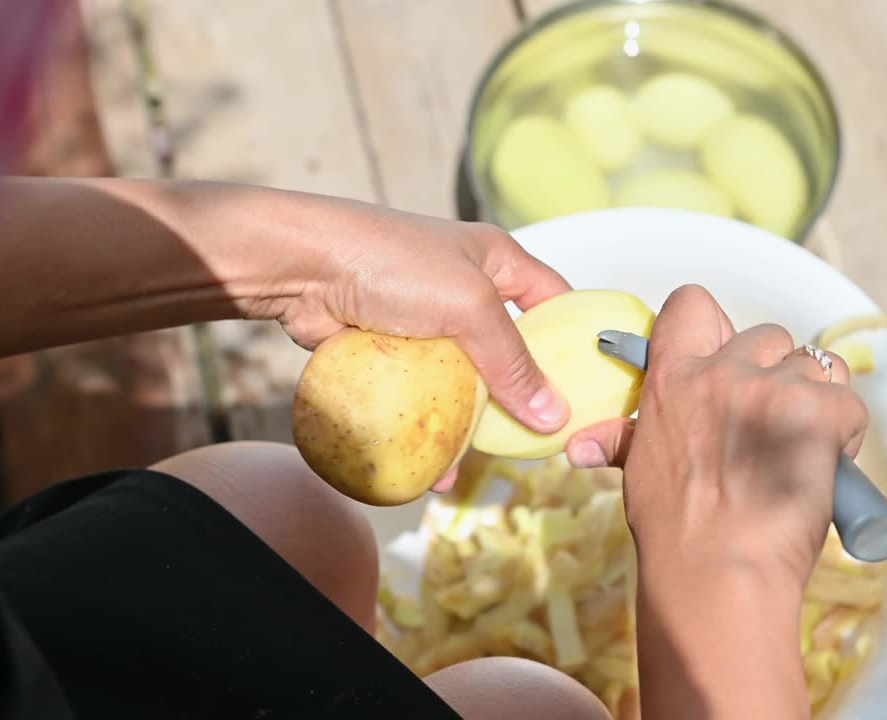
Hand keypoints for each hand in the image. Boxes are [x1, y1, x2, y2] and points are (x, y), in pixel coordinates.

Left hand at [260, 199, 571, 436]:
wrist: (299, 267)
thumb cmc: (392, 265)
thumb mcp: (469, 307)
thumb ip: (512, 362)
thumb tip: (553, 416)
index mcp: (494, 261)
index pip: (552, 298)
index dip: (573, 337)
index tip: (587, 387)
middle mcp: (463, 289)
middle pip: (506, 348)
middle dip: (518, 393)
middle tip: (538, 438)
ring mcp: (423, 321)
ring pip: (461, 378)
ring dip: (470, 420)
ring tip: (484, 460)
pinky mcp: (388, 349)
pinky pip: (418, 394)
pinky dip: (427, 425)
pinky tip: (434, 463)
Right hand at [566, 284, 867, 583]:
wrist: (720, 574)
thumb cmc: (677, 532)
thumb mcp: (641, 471)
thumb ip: (625, 439)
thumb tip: (578, 446)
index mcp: (674, 378)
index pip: (692, 305)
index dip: (716, 326)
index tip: (726, 358)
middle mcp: (723, 371)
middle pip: (769, 336)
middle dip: (777, 373)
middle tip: (771, 425)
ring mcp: (775, 388)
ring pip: (818, 367)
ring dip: (816, 401)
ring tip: (799, 450)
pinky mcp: (822, 412)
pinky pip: (849, 405)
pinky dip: (844, 435)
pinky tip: (824, 468)